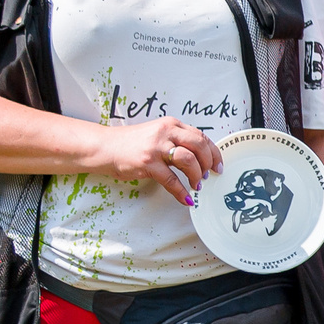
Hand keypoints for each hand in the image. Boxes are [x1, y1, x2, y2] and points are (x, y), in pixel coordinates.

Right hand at [92, 119, 220, 205]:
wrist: (104, 147)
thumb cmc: (130, 144)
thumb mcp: (156, 134)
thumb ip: (175, 140)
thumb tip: (199, 157)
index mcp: (171, 125)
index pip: (201, 136)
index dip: (213, 152)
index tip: (218, 164)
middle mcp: (165, 133)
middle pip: (199, 146)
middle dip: (209, 163)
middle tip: (210, 176)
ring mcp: (156, 147)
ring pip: (189, 160)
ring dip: (197, 176)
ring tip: (196, 185)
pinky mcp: (147, 163)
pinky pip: (171, 180)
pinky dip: (181, 192)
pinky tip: (185, 199)